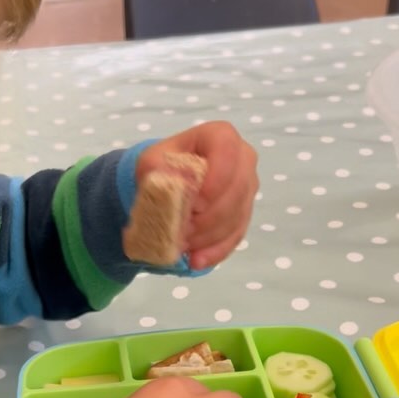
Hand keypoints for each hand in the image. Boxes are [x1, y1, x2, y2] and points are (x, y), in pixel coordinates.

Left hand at [136, 123, 258, 268]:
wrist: (169, 182)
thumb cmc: (163, 167)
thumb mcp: (151, 163)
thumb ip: (159, 170)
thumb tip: (175, 186)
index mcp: (220, 137)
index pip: (226, 150)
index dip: (215, 179)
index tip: (194, 204)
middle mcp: (242, 159)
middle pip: (237, 190)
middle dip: (208, 217)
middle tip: (181, 231)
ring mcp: (247, 188)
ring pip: (237, 216)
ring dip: (208, 236)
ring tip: (181, 245)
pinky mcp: (244, 214)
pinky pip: (236, 235)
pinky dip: (215, 251)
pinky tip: (196, 261)